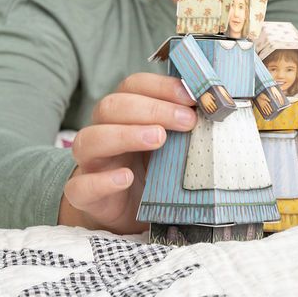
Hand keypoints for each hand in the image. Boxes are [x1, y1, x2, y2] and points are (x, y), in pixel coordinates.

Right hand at [58, 73, 196, 233]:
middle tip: (186, 121)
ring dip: (126, 135)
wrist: (127, 210)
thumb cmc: (152, 168)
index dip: (161, 87)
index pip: (133, 86)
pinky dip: (103, 181)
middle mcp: (102, 131)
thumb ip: (184, 125)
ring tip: (158, 139)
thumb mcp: (171, 143)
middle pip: (112, 106)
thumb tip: (216, 107)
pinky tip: (126, 178)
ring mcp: (90, 163)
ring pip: (90, 139)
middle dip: (151, 109)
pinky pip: (81, 186)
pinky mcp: (84, 195)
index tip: (192, 97)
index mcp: (123, 113)